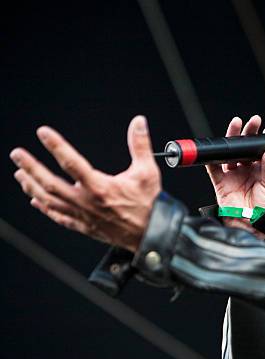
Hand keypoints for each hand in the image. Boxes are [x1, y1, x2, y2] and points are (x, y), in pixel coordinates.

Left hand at [10, 116, 160, 251]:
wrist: (152, 234)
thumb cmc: (150, 205)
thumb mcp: (148, 172)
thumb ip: (140, 145)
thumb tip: (138, 123)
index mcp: (100, 188)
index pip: (72, 162)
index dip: (55, 145)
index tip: (43, 133)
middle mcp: (87, 202)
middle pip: (51, 183)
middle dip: (31, 167)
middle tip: (17, 155)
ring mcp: (83, 216)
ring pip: (50, 201)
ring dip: (32, 186)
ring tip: (20, 174)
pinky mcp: (84, 226)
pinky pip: (58, 217)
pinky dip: (45, 209)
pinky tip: (36, 200)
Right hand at [205, 115, 264, 235]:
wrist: (252, 225)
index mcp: (261, 169)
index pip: (262, 149)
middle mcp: (246, 169)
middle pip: (245, 147)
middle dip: (248, 133)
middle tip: (254, 122)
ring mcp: (232, 175)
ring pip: (230, 152)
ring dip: (232, 139)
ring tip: (236, 125)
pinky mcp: (220, 182)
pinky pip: (213, 168)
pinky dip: (211, 158)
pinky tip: (216, 147)